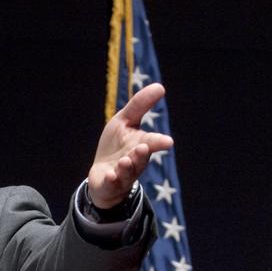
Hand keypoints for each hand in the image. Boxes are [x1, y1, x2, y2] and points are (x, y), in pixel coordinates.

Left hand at [87, 83, 173, 208]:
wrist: (103, 175)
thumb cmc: (117, 145)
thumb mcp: (125, 121)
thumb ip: (140, 105)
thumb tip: (160, 86)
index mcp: (141, 145)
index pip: (152, 142)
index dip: (159, 142)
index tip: (168, 142)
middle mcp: (135, 161)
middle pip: (140, 159)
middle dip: (142, 154)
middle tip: (143, 148)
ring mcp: (122, 174)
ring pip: (127, 172)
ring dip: (126, 166)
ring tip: (125, 161)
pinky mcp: (109, 184)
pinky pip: (111, 183)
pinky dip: (112, 179)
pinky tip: (111, 175)